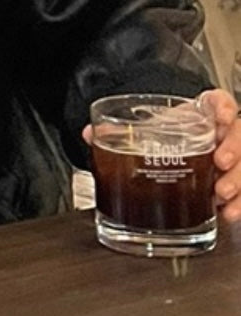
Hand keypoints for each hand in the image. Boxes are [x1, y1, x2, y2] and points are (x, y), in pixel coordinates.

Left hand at [81, 88, 240, 222]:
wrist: (170, 147)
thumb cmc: (165, 135)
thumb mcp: (146, 131)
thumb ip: (119, 131)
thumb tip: (89, 133)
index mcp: (202, 113)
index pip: (220, 102)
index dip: (225, 107)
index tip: (222, 116)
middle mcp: (221, 134)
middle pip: (239, 134)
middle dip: (235, 149)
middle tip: (221, 162)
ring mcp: (231, 156)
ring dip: (238, 179)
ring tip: (222, 194)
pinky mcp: (232, 179)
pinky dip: (238, 202)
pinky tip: (228, 212)